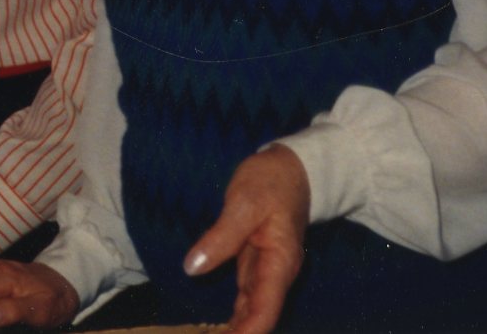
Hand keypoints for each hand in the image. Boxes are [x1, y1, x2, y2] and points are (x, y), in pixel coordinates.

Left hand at [183, 143, 310, 333]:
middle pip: (259, 316)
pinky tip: (222, 328)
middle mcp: (276, 272)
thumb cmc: (272, 182)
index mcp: (280, 261)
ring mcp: (267, 270)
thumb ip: (221, 236)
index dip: (248, 331)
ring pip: (251, 309)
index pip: (265, 309)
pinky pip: (246, 296)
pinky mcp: (256, 264)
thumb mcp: (244, 202)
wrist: (293, 168)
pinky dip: (236, 314)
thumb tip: (193, 268)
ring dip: (236, 329)